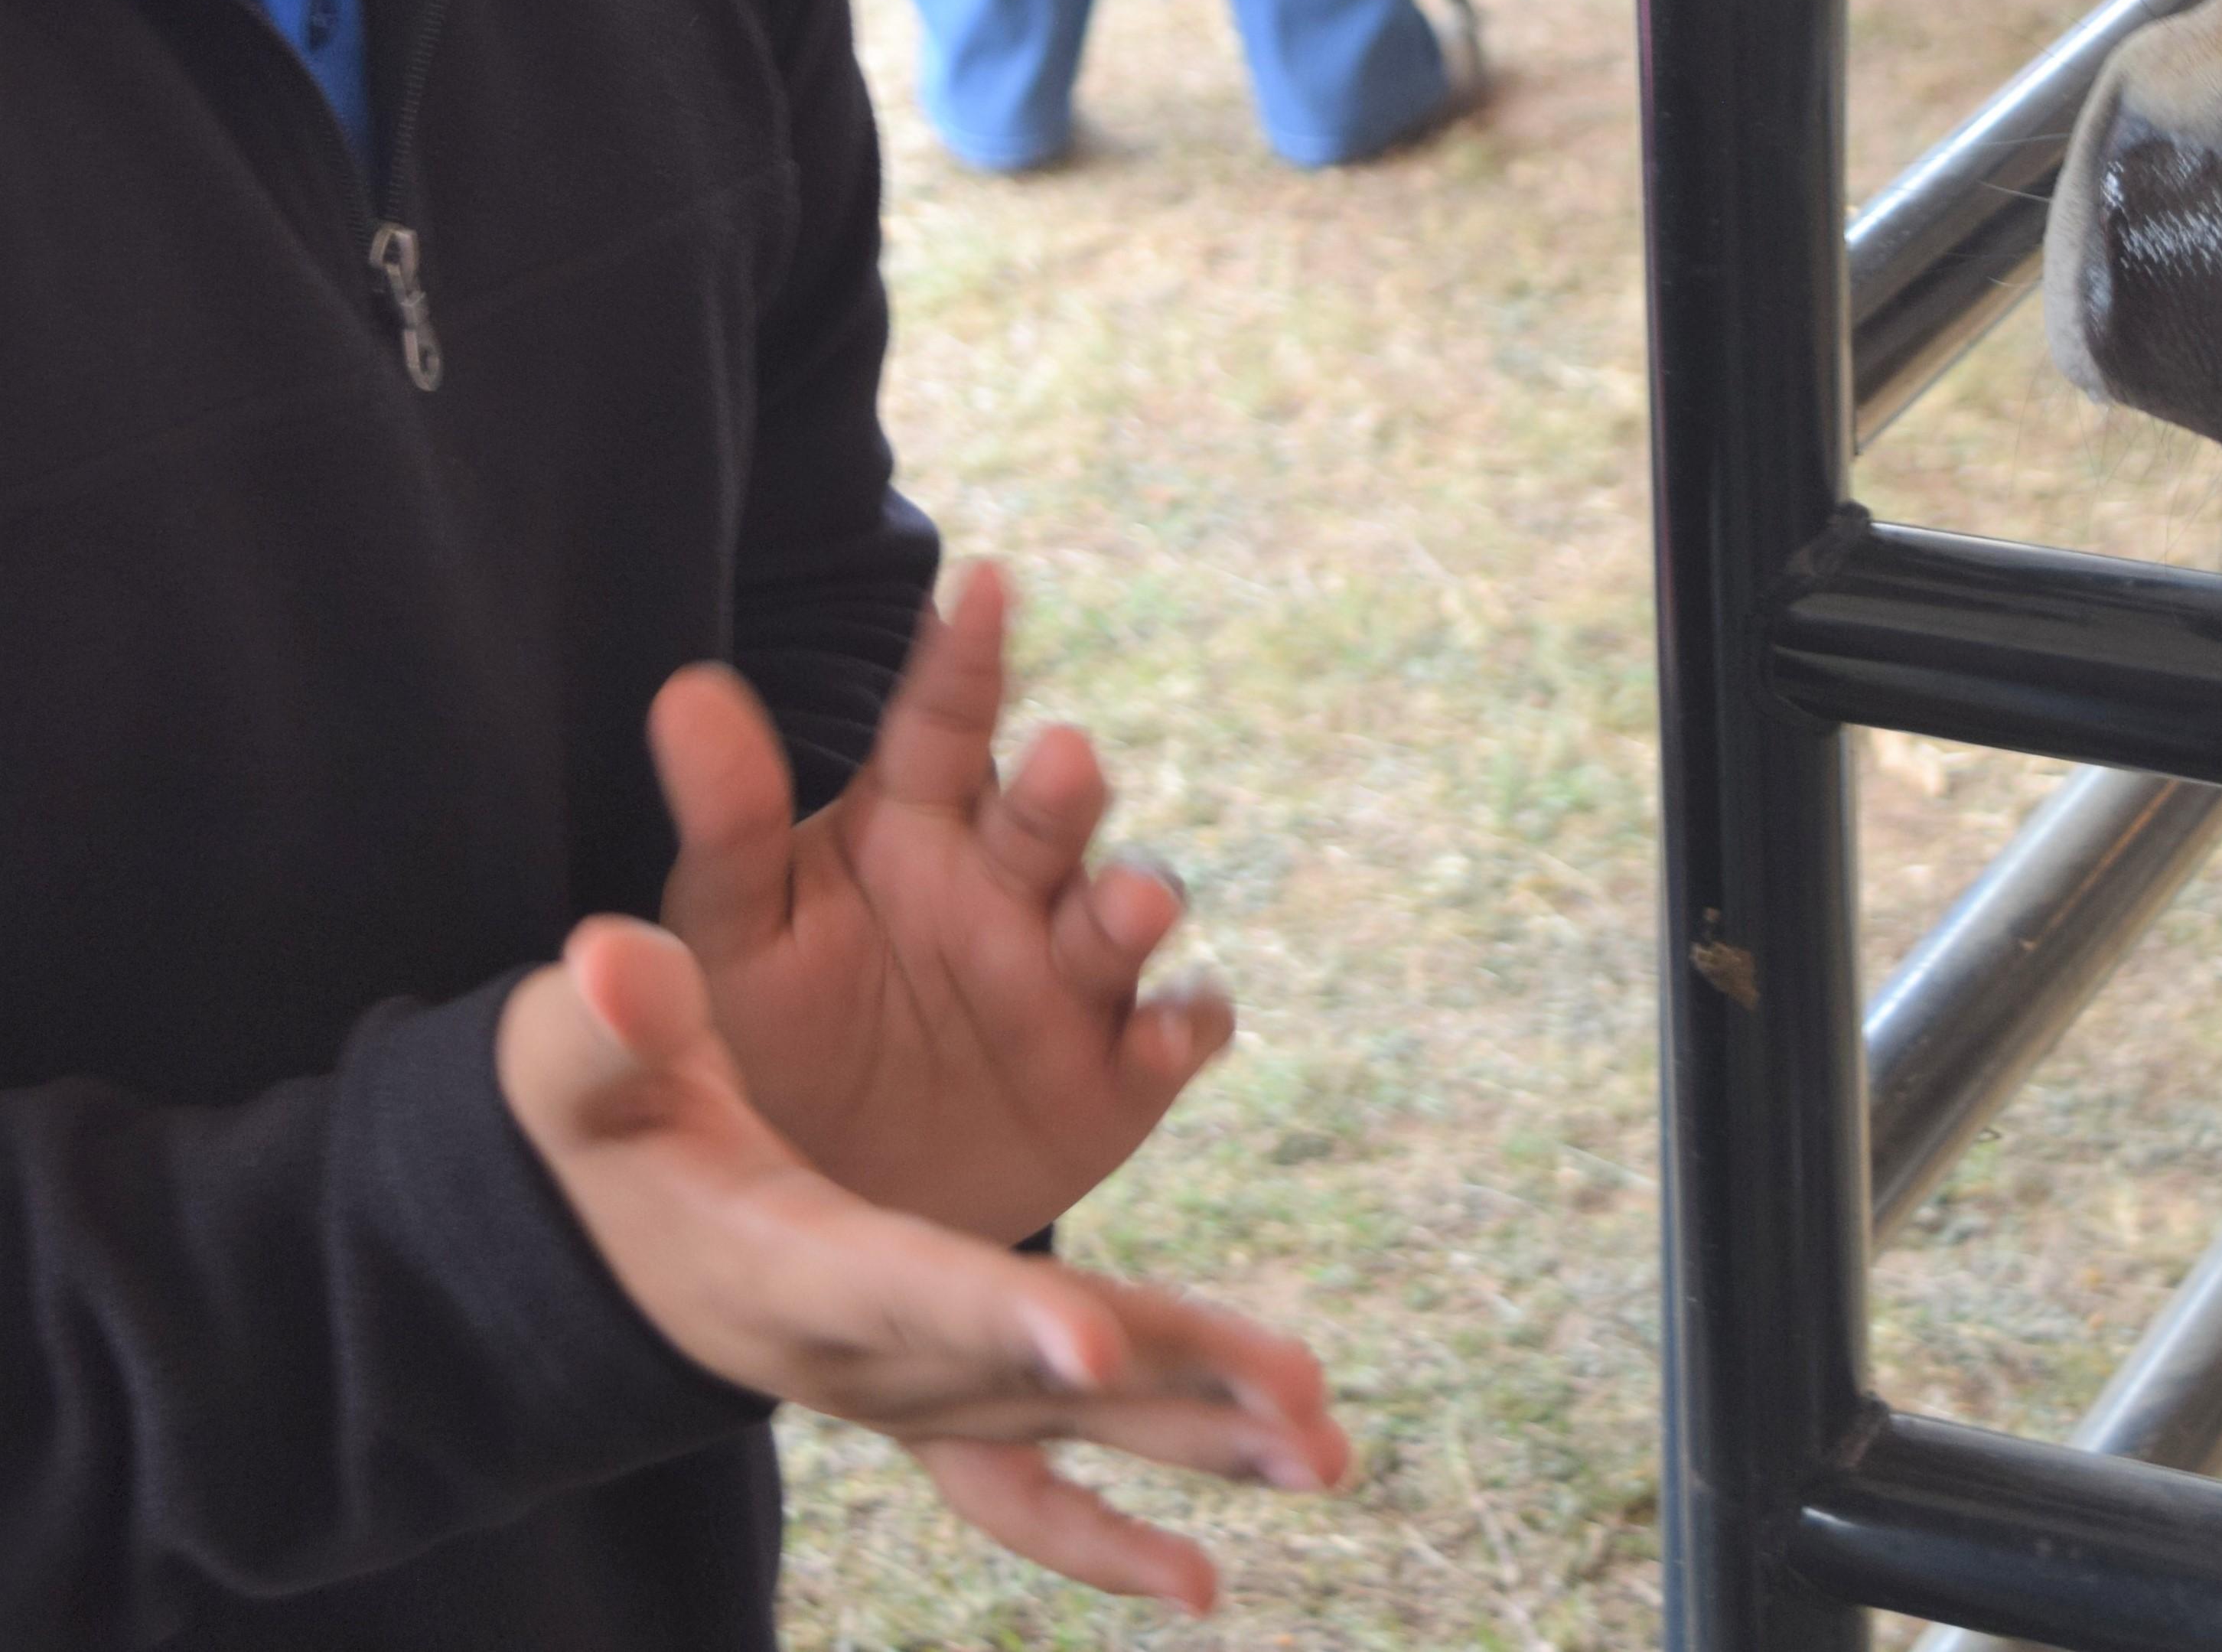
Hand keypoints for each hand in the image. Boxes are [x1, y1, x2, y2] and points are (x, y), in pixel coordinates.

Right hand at [499, 916, 1345, 1610]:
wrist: (580, 1240)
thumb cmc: (589, 1130)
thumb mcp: (576, 1067)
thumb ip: (611, 1022)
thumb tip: (607, 956)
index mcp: (780, 1263)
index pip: (904, 1285)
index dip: (999, 1313)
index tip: (1099, 1351)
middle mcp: (853, 1354)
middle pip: (1024, 1373)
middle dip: (1166, 1379)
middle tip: (1301, 1401)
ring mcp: (894, 1389)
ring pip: (1056, 1426)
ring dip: (1197, 1438)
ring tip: (1327, 1451)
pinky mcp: (918, 1396)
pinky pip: (1017, 1493)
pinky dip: (1105, 1537)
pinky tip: (1203, 1584)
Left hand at [653, 566, 1230, 1243]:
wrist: (824, 1196)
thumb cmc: (771, 1032)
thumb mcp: (732, 930)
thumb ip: (725, 818)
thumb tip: (686, 687)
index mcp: (913, 827)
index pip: (945, 722)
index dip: (969, 653)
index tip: (985, 581)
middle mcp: (1006, 883)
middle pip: (1048, 815)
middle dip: (1065, 789)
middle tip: (1062, 760)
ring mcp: (1071, 974)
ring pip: (1123, 914)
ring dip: (1137, 899)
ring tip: (1132, 903)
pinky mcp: (1120, 1070)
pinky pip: (1173, 1032)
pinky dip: (1182, 1025)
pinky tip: (1166, 1031)